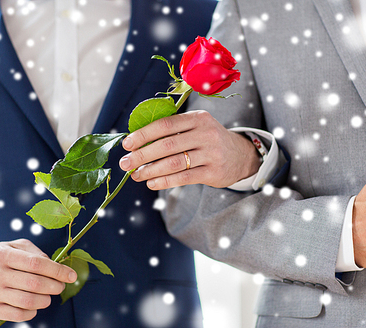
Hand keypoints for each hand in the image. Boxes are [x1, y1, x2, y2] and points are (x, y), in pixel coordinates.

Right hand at [0, 239, 76, 321]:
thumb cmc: (1, 259)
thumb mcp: (14, 246)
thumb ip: (35, 252)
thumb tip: (55, 264)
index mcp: (2, 254)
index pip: (36, 263)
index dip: (58, 270)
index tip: (71, 276)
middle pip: (35, 284)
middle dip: (54, 286)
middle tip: (60, 286)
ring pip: (28, 301)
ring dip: (45, 300)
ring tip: (48, 296)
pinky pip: (19, 315)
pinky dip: (33, 311)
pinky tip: (35, 305)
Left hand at [119, 110, 261, 189]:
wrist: (241, 155)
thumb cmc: (208, 140)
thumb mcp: (196, 127)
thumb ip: (173, 130)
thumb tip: (137, 143)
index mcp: (197, 118)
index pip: (165, 125)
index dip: (143, 134)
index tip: (127, 144)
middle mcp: (206, 134)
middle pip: (167, 145)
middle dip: (142, 155)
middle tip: (125, 163)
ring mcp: (211, 154)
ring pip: (174, 163)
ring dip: (150, 170)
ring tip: (136, 175)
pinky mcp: (213, 172)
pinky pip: (184, 178)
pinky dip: (165, 181)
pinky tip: (151, 183)